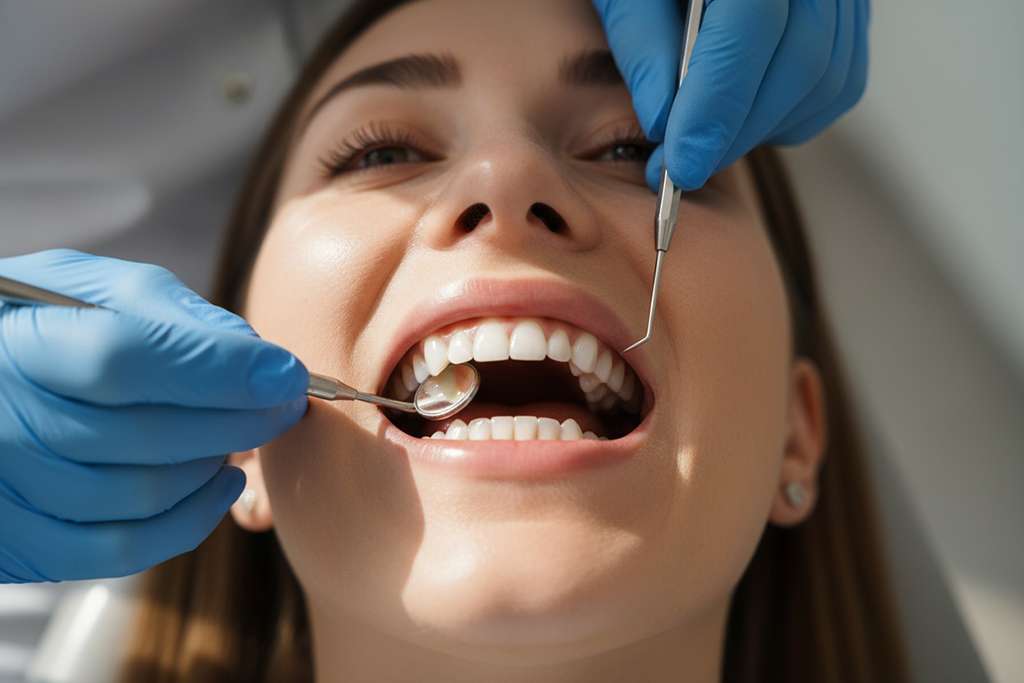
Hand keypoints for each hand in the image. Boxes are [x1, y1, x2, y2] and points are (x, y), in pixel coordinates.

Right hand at [0, 249, 308, 582]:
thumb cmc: (41, 326)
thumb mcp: (90, 290)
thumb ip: (169, 313)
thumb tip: (255, 356)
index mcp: (21, 339)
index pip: (128, 358)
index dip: (221, 371)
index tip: (284, 373)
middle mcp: (2, 418)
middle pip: (148, 434)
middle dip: (242, 419)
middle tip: (284, 403)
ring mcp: (8, 487)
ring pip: (146, 493)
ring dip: (216, 464)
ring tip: (245, 434)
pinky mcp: (22, 542)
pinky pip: (124, 551)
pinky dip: (192, 520)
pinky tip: (221, 483)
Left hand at [593, 0, 869, 189]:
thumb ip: (643, 41)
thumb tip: (661, 123)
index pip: (752, 30)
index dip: (717, 107)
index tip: (680, 166)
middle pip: (800, 62)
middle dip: (735, 132)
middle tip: (679, 167)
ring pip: (826, 80)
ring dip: (760, 130)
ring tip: (703, 142)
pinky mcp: (850, 12)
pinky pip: (838, 81)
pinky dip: (788, 116)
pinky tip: (740, 121)